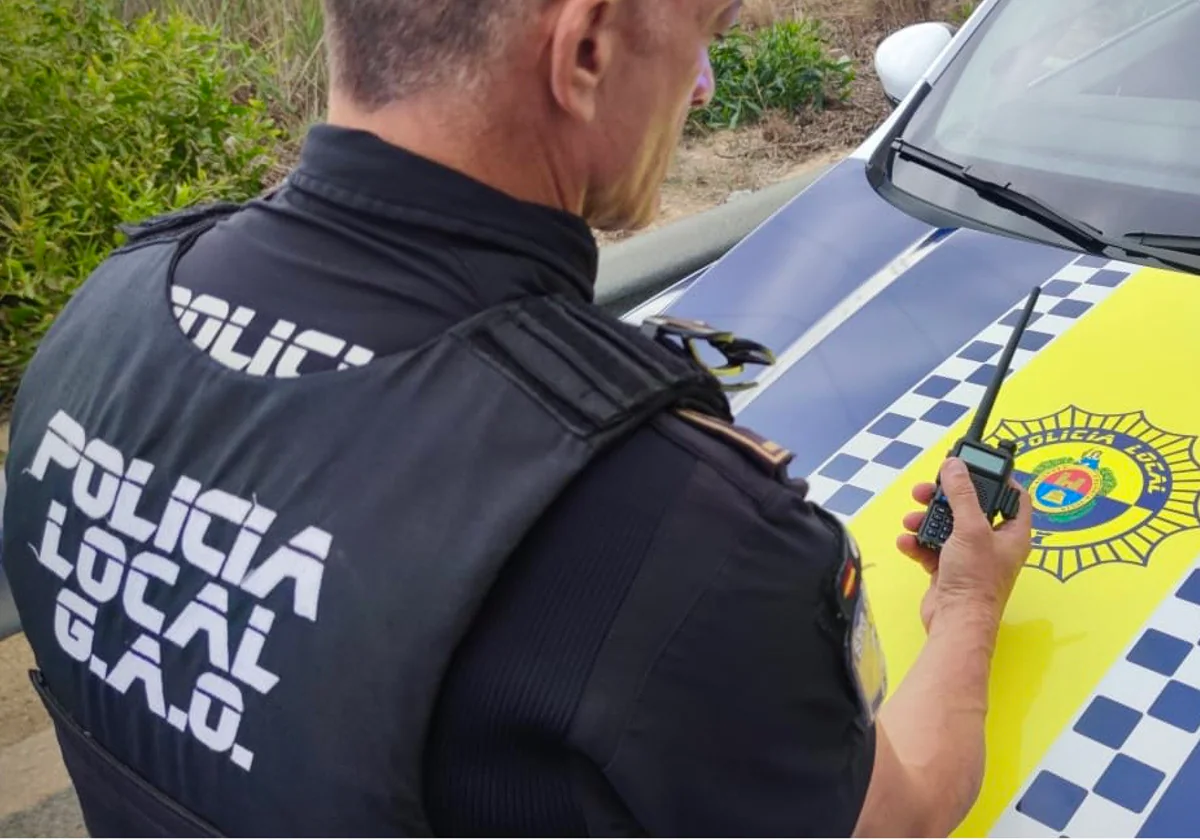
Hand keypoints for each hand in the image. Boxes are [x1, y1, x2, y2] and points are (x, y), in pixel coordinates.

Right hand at [897, 457, 1032, 632]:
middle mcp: (993, 543)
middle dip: (946, 498)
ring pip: (947, 525)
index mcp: (1012, 533)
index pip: (1013, 496)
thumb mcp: (970, 529)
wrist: (955, 621)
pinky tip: (909, 541)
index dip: (998, 478)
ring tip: (913, 519)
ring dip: (926, 519)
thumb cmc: (976, 583)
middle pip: (970, 507)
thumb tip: (955, 466)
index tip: (975, 466)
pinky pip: (931, 546)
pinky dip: (918, 542)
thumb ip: (961, 494)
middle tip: (928, 489)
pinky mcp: (949, 568)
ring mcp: (970, 556)